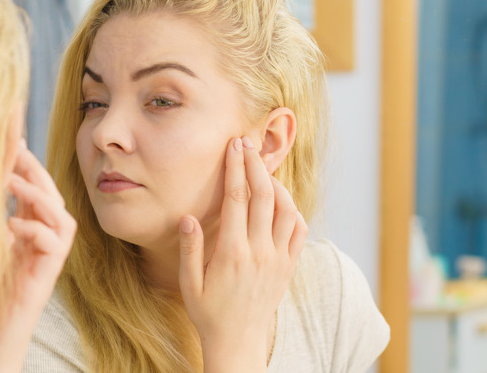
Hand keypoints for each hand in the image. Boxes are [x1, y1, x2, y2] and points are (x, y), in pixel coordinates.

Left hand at [0, 140, 75, 370]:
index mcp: (28, 233)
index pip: (33, 191)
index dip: (25, 165)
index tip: (12, 139)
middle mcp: (43, 243)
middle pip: (51, 197)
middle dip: (35, 171)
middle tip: (16, 149)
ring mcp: (48, 260)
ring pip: (61, 217)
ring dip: (38, 196)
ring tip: (11, 183)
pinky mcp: (47, 277)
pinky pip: (55, 244)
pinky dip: (35, 229)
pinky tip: (11, 225)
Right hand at [178, 136, 306, 372]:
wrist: (238, 341)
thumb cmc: (208, 311)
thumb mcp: (189, 283)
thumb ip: (189, 249)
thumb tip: (188, 217)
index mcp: (232, 254)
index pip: (236, 199)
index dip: (235, 168)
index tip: (233, 146)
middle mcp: (260, 253)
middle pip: (263, 196)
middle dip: (255, 164)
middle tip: (247, 144)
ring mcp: (278, 259)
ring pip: (287, 209)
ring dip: (276, 184)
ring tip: (261, 170)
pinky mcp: (289, 266)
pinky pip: (299, 229)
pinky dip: (292, 208)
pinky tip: (278, 200)